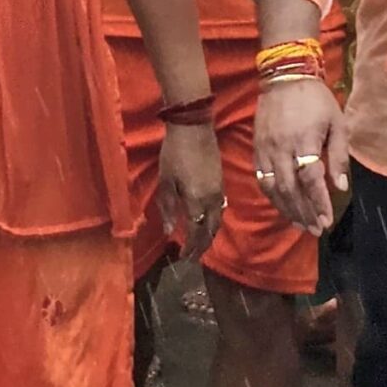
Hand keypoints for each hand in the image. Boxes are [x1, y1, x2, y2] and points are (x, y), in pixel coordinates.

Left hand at [159, 122, 225, 261]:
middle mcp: (212, 200)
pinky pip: (220, 211)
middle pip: (210, 231)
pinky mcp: (221, 183)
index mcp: (197, 201)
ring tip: (200, 246)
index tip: (182, 258)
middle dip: (202, 247)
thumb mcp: (166, 182)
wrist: (194, 128)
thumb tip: (169, 233)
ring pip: (218, 221)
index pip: (196, 233)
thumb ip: (168, 209)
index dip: (190, 248)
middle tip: (192, 259)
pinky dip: (213, 223)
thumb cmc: (174, 153)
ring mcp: (219, 191)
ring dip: (209, 236)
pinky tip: (206, 224)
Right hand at [253, 77, 349, 233]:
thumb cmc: (316, 99)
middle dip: (304, 212)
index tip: (327, 220)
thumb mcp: (337, 122)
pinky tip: (283, 206)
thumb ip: (338, 155)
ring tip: (301, 225)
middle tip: (316, 230)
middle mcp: (282, 147)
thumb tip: (341, 186)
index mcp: (305, 139)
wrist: (284, 76)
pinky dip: (272, 197)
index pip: (310, 179)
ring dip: (287, 210)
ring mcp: (266, 149)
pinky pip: (261, 179)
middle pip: (290, 189)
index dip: (318, 202)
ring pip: (273, 188)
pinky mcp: (256, 148)